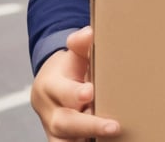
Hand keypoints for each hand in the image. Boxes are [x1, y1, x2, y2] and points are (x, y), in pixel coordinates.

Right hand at [30, 26, 120, 140]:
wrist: (51, 87)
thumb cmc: (70, 69)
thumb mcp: (74, 54)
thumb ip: (81, 44)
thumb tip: (89, 33)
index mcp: (51, 86)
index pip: (62, 92)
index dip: (74, 94)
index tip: (90, 92)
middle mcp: (50, 112)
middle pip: (65, 123)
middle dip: (90, 125)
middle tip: (114, 126)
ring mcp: (55, 131)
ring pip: (66, 141)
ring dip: (88, 138)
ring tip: (114, 137)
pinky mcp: (62, 141)